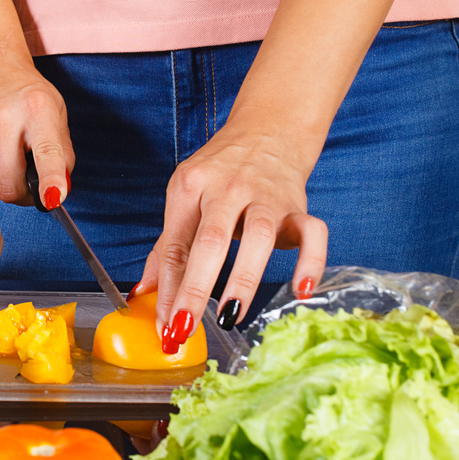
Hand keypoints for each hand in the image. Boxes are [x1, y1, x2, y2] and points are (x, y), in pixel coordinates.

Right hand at [0, 52, 72, 208]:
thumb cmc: (25, 89)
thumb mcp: (56, 111)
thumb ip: (62, 152)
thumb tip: (60, 189)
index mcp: (36, 109)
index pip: (46, 152)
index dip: (51, 180)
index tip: (54, 199)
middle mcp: (4, 120)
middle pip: (11, 185)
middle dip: (25, 196)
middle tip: (34, 186)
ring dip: (10, 177)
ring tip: (14, 150)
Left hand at [137, 124, 327, 349]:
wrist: (267, 131)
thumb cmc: (220, 173)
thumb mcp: (184, 197)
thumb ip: (168, 246)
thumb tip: (145, 292)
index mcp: (190, 187)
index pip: (176, 244)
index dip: (169, 289)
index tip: (165, 326)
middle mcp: (227, 188)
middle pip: (210, 239)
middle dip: (195, 287)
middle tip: (184, 327)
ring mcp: (266, 196)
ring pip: (258, 236)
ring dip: (244, 278)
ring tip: (231, 315)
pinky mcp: (298, 205)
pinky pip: (313, 232)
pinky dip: (312, 260)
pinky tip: (301, 289)